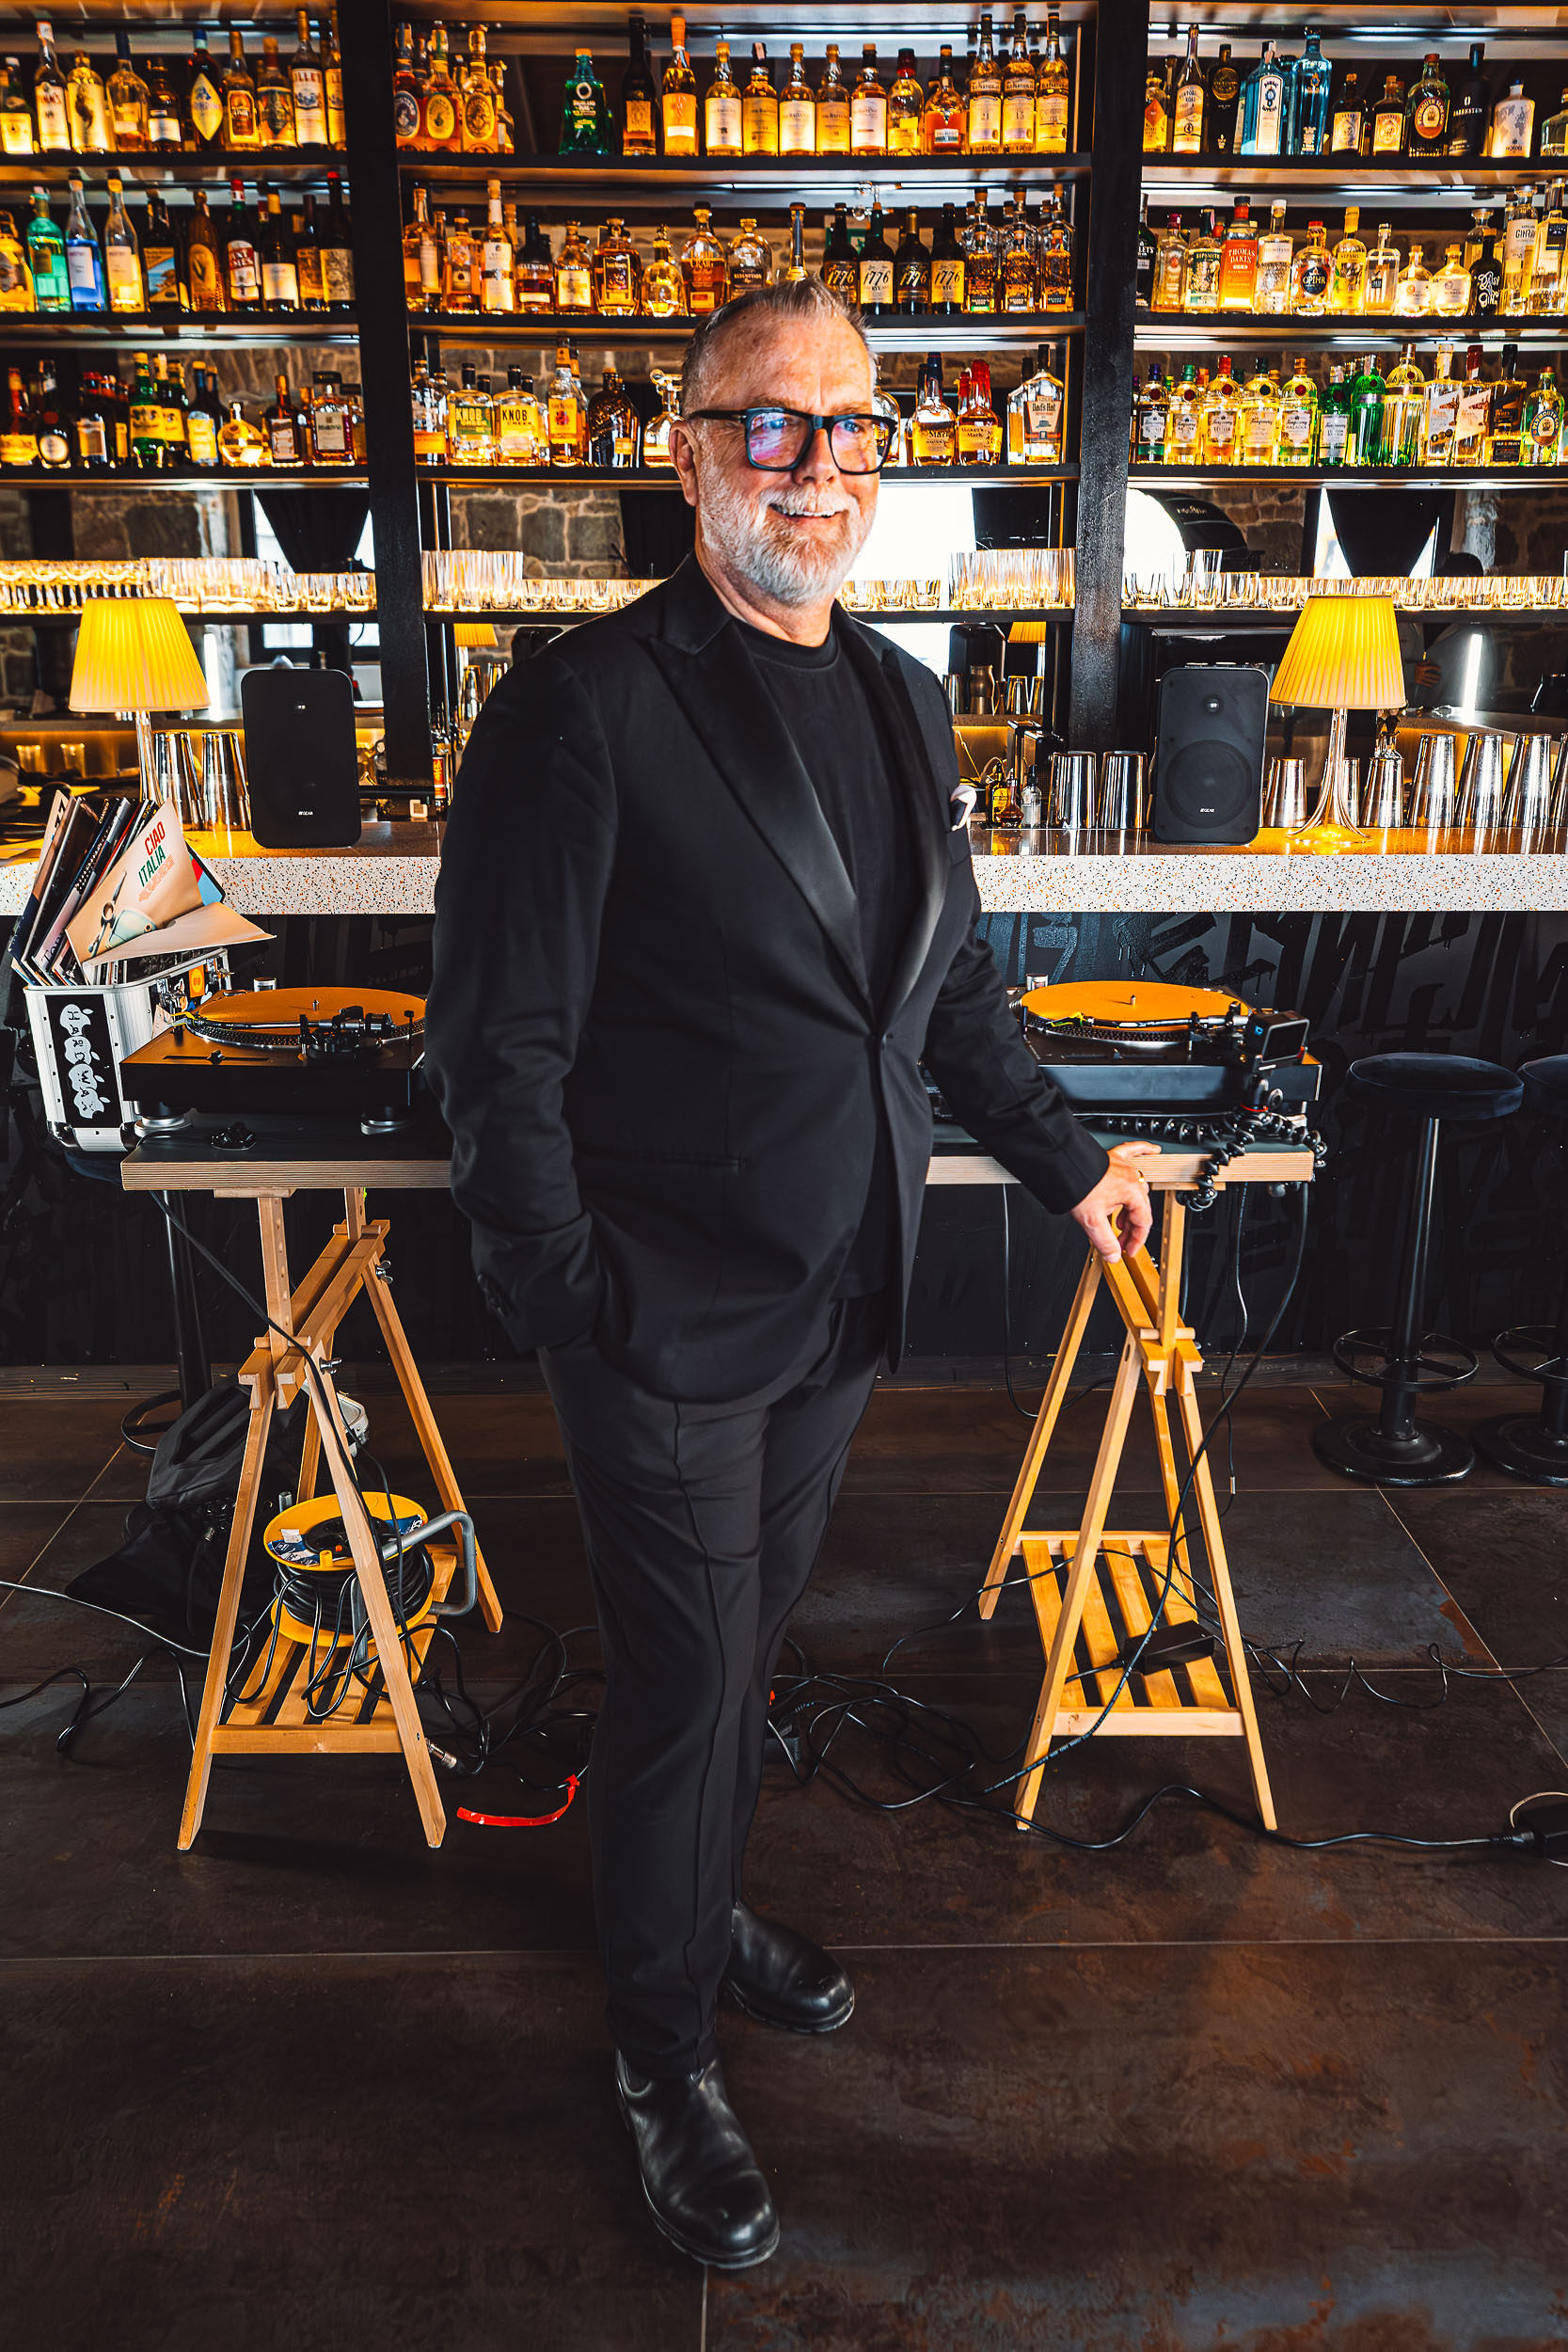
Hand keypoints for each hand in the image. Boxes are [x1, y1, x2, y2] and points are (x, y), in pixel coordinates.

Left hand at [1069, 1142, 1159, 1263]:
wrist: (1062, 1165)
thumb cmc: (1077, 1186)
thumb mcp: (1092, 1221)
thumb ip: (1105, 1241)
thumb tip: (1113, 1255)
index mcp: (1131, 1191)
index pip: (1143, 1221)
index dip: (1136, 1240)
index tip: (1128, 1250)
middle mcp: (1131, 1177)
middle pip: (1140, 1207)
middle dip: (1131, 1228)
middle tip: (1120, 1241)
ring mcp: (1123, 1166)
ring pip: (1137, 1186)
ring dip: (1131, 1206)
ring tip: (1122, 1221)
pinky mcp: (1113, 1157)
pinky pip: (1134, 1151)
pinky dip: (1144, 1151)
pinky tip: (1153, 1150)